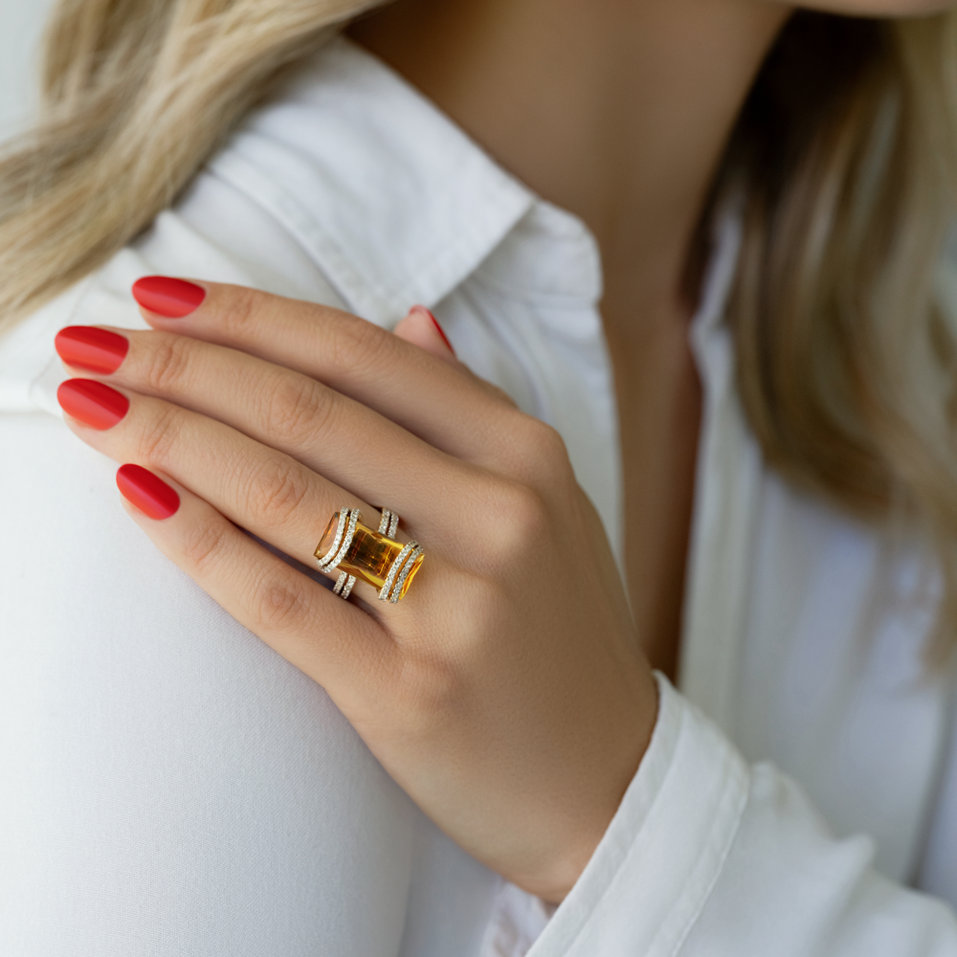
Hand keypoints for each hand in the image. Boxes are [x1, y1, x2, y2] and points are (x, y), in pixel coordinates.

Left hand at [52, 278, 658, 903]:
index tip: (160, 293)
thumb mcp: (549, 504)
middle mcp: (500, 513)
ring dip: (168, 436)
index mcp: (527, 455)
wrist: (611, 778)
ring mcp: (459, 605)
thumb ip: (473, 411)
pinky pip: (281, 600)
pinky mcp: (409, 691)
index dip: (250, 315)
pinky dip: (198, 541)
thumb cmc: (565, 635)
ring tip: (89, 405)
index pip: (363, 356)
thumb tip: (410, 320)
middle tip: (88, 341)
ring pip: (284, 492)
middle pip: (308, 412)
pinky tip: (136, 495)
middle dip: (182, 364)